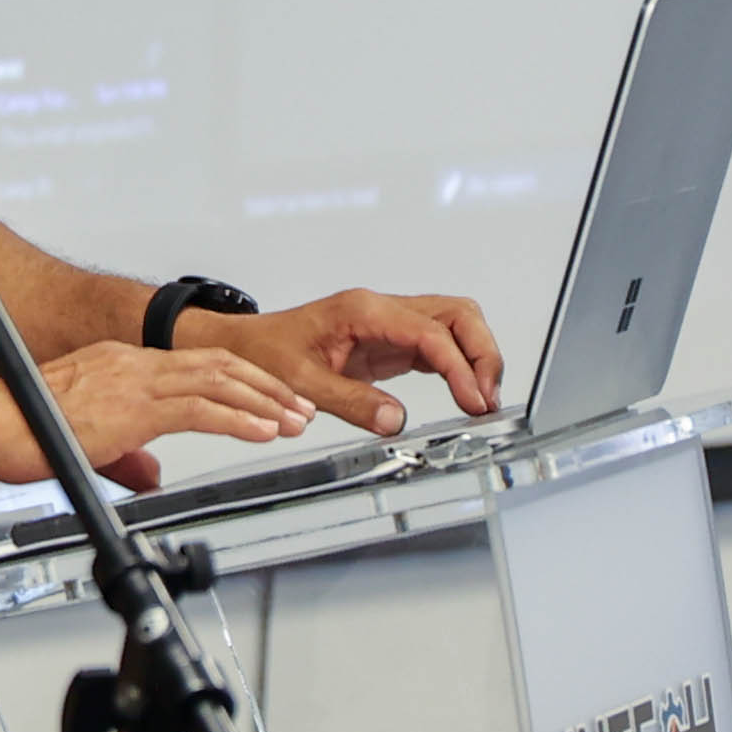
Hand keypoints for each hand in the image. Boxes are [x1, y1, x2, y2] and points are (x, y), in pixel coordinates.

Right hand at [0, 341, 314, 487]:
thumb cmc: (20, 426)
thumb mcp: (86, 439)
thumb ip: (127, 454)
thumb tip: (151, 473)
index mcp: (121, 365)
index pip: (195, 365)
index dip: (240, 381)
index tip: (268, 399)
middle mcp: (132, 363)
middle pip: (217, 364)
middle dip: (264, 387)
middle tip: (297, 407)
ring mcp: (134, 381)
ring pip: (217, 382)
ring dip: (262, 403)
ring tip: (292, 421)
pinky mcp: (133, 407)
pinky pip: (199, 410)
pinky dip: (238, 420)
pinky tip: (262, 433)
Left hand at [184, 290, 504, 436]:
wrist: (244, 345)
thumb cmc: (264, 352)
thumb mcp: (301, 382)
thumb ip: (350, 401)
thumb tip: (394, 421)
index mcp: (363, 311)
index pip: (430, 331)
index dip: (459, 366)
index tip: (473, 400)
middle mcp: (381, 310)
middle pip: (456, 315)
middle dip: (482, 354)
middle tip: (486, 400)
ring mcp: (388, 322)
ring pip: (453, 325)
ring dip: (475, 358)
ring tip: (480, 401)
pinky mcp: (389, 341)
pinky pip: (437, 344)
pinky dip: (457, 366)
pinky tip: (463, 394)